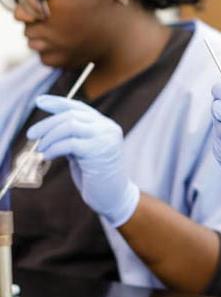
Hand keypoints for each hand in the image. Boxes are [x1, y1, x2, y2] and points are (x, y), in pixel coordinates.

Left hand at [27, 95, 139, 226]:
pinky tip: (47, 156)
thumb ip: (72, 138)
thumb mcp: (82, 152)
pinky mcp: (100, 151)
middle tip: (31, 135)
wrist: (113, 196)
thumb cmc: (96, 176)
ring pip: (70, 125)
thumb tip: (47, 129)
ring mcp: (106, 138)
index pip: (79, 107)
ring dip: (49, 136)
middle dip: (47, 123)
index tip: (39, 101)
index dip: (58, 102)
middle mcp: (108, 128)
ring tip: (40, 149)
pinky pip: (70, 143)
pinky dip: (53, 148)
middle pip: (71, 115)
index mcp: (105, 125)